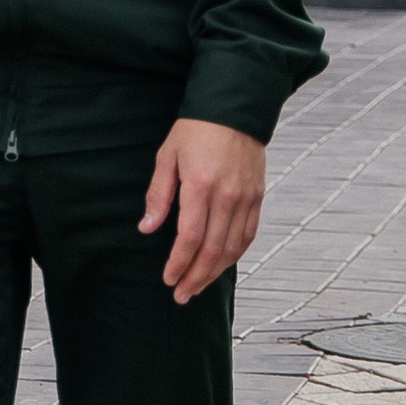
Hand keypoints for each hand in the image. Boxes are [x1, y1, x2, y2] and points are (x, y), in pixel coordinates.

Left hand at [139, 118, 264, 304]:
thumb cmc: (195, 130)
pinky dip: (235, 255)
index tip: (167, 279)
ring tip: (197, 286)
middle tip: (181, 295)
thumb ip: (158, 194)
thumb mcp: (167, 156)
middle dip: (195, 278)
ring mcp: (246, 198)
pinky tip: (221, 265)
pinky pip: (248, 235)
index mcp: (201, 185)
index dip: (178, 264)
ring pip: (232, 249)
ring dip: (214, 273)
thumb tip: (148, 227)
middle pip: (213, 251)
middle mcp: (227, 196)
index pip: (190, 238)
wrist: (234, 109)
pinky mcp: (258, 197)